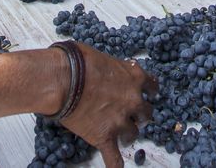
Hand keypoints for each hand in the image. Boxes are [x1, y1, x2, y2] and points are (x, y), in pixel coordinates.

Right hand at [61, 46, 157, 167]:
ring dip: (126, 133)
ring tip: (116, 133)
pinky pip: (114, 159)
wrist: (63, 79)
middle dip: (138, 114)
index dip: (147, 91)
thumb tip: (107, 72)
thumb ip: (114, 68)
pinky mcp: (105, 137)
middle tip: (127, 113)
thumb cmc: (78, 62)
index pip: (152, 86)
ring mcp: (120, 121)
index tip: (144, 93)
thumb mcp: (104, 57)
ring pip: (133, 134)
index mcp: (134, 77)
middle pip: (146, 113)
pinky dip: (115, 165)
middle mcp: (133, 100)